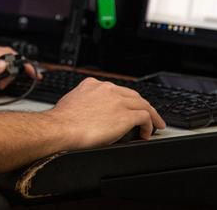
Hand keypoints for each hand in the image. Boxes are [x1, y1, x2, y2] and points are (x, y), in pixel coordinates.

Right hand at [49, 77, 164, 146]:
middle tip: (147, 115)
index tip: (127, 107)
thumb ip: (82, 102)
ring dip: (151, 115)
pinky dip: (150, 125)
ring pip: (143, 104)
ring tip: (155, 124)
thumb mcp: (71, 102)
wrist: (61, 128)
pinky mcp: (125, 115)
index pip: (116, 90)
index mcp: (92, 84)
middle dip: (142, 105)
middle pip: (132, 95)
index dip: (125, 100)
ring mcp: (118, 101)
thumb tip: (85, 113)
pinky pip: (145, 117)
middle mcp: (107, 89)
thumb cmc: (61, 121)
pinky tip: (147, 133)